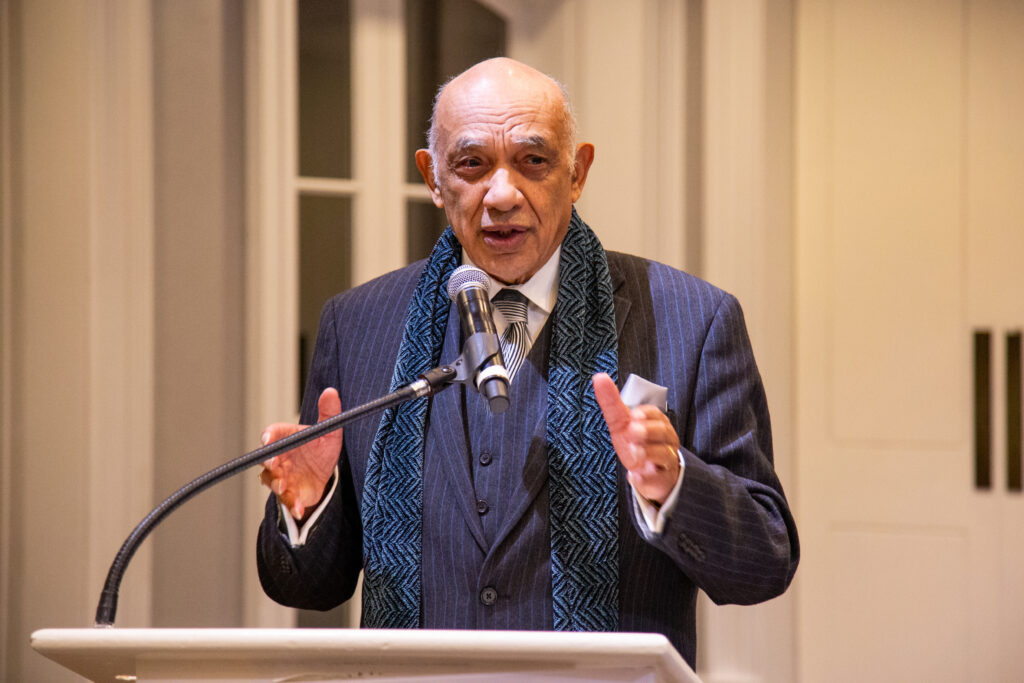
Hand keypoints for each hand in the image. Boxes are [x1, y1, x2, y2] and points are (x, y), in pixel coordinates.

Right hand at [258, 388, 342, 519]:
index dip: (269, 435)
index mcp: (286, 439)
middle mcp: (279, 458)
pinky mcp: (289, 494)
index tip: (268, 438)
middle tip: (273, 464)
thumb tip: (330, 392)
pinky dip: (293, 505)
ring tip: (284, 487)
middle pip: (267, 459)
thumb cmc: (320, 450)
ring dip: (277, 484)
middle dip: (268, 462)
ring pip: (272, 481)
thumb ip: (329, 413)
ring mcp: (282, 477)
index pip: (273, 433)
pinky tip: (300, 509)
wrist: (324, 476)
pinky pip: (287, 501)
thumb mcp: (329, 432)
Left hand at [592, 372, 680, 505]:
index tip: (633, 415)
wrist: (656, 475)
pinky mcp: (660, 480)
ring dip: (647, 454)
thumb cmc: (638, 443)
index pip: (654, 413)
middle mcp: (665, 440)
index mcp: (656, 422)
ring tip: (634, 456)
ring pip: (664, 455)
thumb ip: (611, 402)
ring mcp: (664, 460)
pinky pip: (655, 479)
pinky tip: (635, 476)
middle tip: (633, 431)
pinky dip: (645, 478)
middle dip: (648, 431)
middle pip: (663, 432)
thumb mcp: (622, 422)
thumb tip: (598, 377)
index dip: (645, 414)